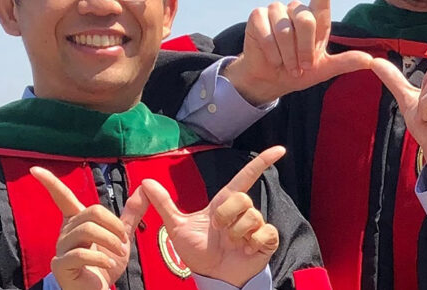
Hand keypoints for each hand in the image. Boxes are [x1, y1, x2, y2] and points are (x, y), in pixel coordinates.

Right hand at [31, 167, 148, 289]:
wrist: (99, 289)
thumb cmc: (106, 263)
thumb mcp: (121, 236)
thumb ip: (131, 213)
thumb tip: (144, 188)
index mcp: (76, 222)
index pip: (62, 197)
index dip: (50, 182)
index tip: (35, 169)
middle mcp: (65, 231)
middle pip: (91, 212)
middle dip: (114, 225)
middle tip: (124, 240)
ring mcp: (61, 249)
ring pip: (87, 230)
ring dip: (111, 241)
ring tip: (119, 253)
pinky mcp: (61, 265)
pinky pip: (80, 254)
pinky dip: (101, 257)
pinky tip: (109, 264)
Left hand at [138, 146, 286, 287]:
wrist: (212, 276)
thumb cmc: (198, 251)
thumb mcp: (177, 226)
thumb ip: (164, 204)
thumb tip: (147, 183)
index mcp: (225, 203)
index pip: (246, 176)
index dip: (262, 162)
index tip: (279, 150)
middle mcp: (243, 212)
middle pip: (242, 199)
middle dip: (226, 216)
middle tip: (219, 231)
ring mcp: (256, 226)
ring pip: (251, 217)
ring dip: (236, 234)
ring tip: (230, 244)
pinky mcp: (266, 240)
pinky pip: (264, 233)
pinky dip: (251, 244)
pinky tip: (244, 250)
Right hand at [224, 0, 373, 104]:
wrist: (271, 78)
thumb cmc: (301, 71)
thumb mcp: (325, 70)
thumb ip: (345, 63)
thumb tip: (370, 60)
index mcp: (317, 16)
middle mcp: (297, 8)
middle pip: (307, 21)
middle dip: (305, 49)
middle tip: (301, 67)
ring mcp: (276, 10)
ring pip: (285, 29)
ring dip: (288, 54)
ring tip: (287, 63)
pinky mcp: (257, 16)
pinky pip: (267, 33)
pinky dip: (272, 52)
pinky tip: (273, 58)